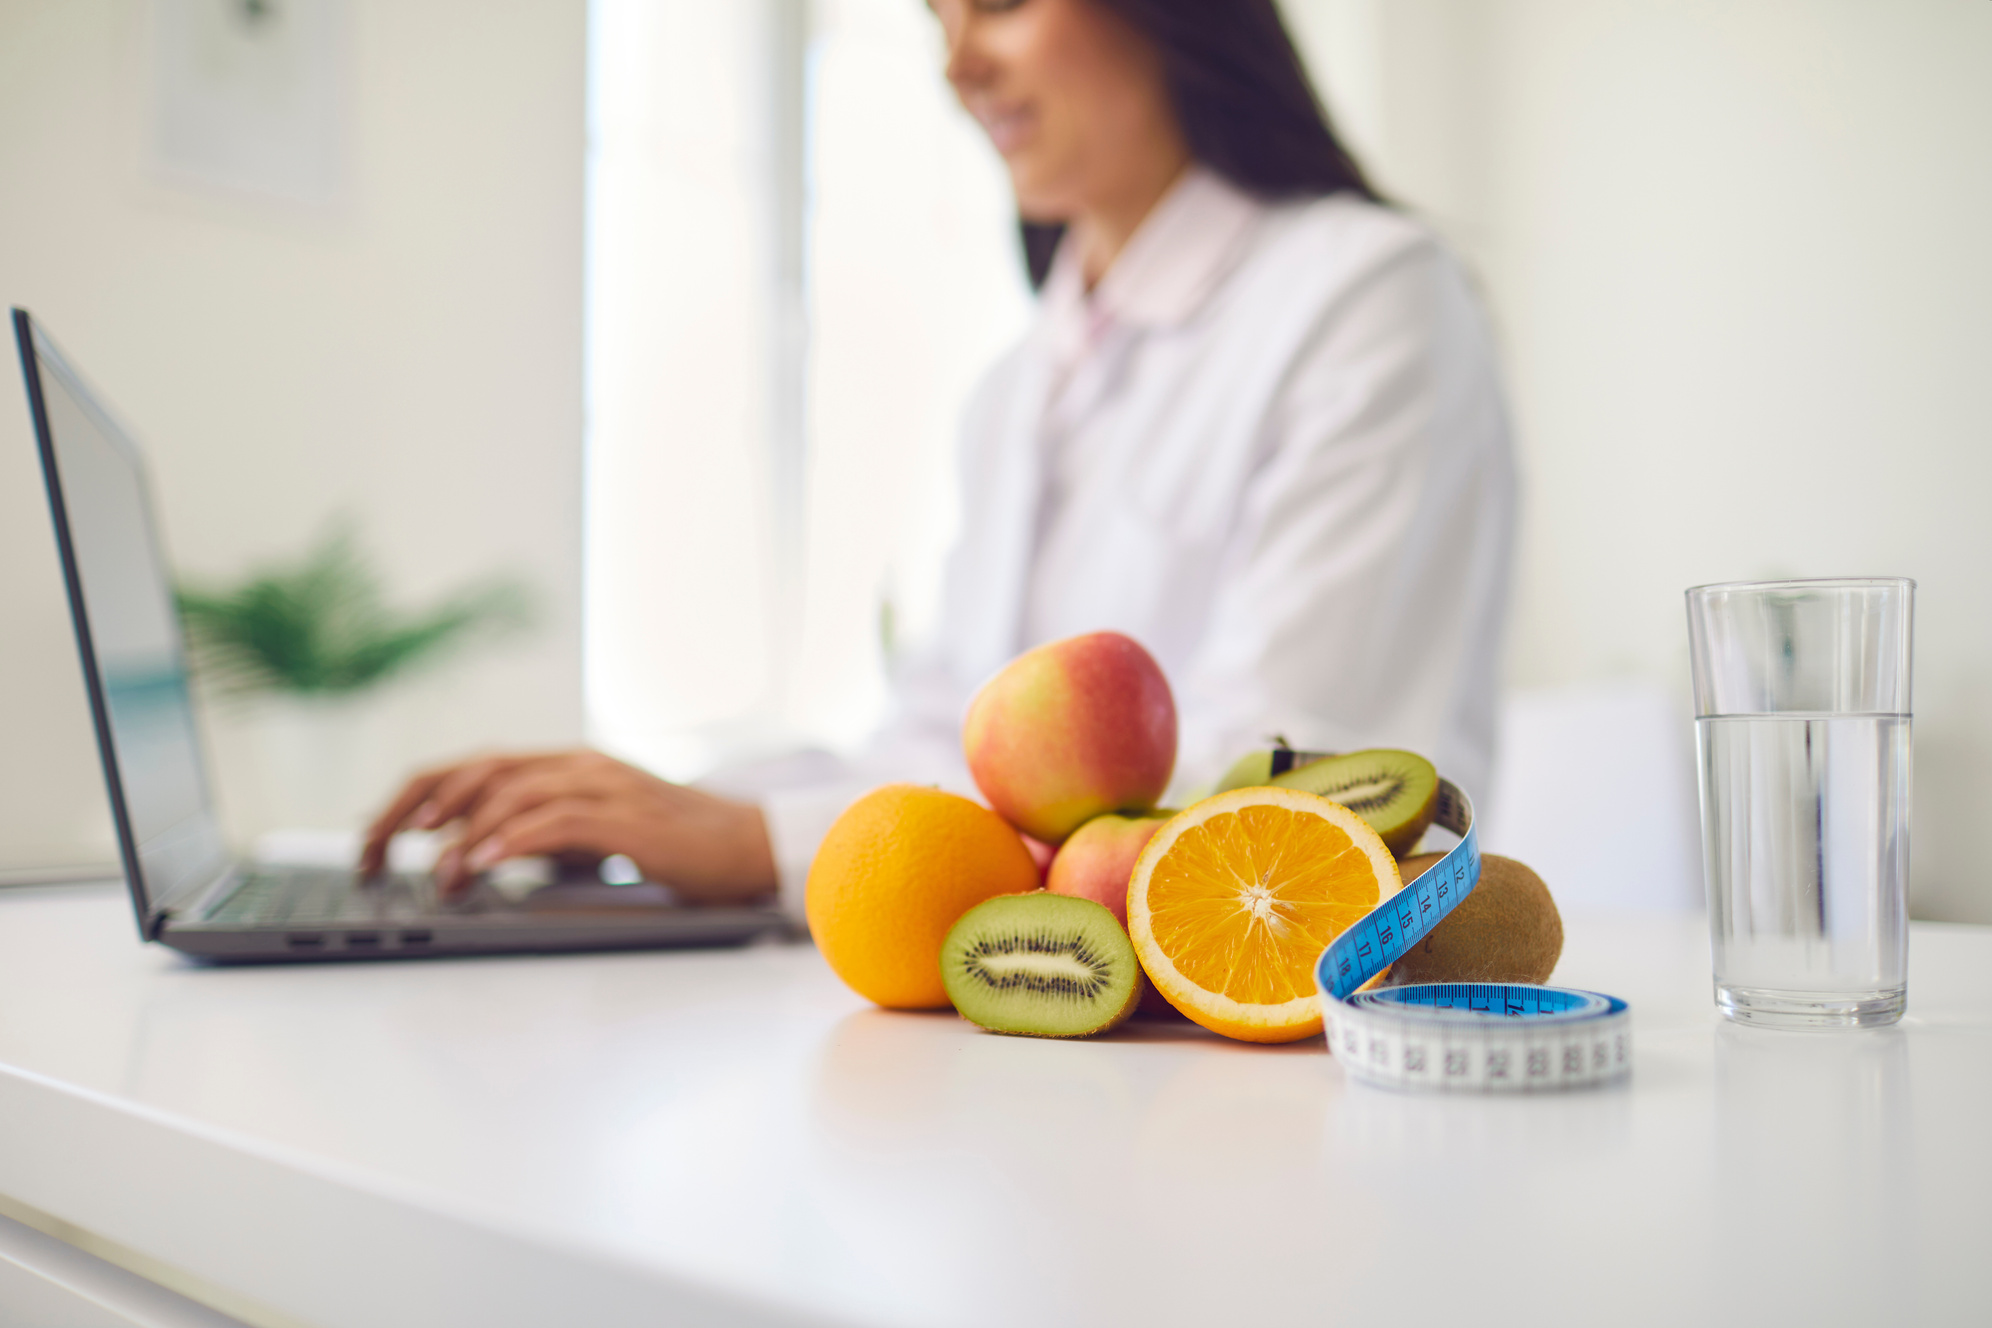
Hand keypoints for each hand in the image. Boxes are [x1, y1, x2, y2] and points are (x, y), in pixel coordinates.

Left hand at [359, 749, 777, 903]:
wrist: (750, 847)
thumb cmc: (674, 847)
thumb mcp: (592, 836)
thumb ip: (540, 834)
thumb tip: (470, 857)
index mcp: (564, 765)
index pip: (470, 767)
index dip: (413, 799)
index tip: (373, 839)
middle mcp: (577, 764)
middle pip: (475, 770)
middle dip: (413, 810)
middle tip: (373, 853)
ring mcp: (604, 785)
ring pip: (510, 792)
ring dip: (462, 835)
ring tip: (435, 876)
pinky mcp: (627, 817)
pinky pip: (556, 820)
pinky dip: (511, 840)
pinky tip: (484, 864)